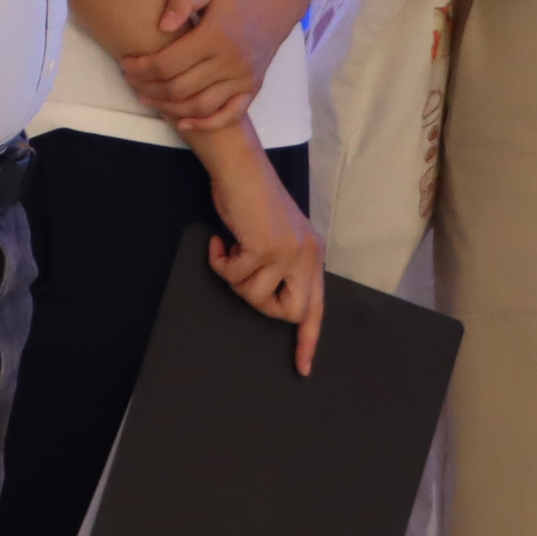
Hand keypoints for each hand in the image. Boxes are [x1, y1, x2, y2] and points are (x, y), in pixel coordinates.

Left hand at [119, 0, 290, 136]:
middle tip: (131, 80)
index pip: (168, 63)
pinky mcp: (253, 88)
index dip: (141, 68)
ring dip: (168, 107)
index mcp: (216, 35)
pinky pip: (229, 116)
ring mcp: (244, 79)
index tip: (125, 64)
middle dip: (148, 88)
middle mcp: (231, 62)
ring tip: (147, 97)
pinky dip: (205, 124)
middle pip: (179, 88)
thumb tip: (161, 26)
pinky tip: (183, 122)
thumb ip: (182, 1)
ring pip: (199, 106)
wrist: (278, 1)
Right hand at [203, 150, 327, 374]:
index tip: (302, 368)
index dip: (308, 340)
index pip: (316, 306)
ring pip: (256, 296)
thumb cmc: (251, 199)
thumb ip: (280, 265)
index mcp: (312, 254)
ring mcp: (288, 252)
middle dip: (263, 307)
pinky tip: (220, 241)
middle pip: (291, 312)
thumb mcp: (274, 235)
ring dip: (235, 278)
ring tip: (232, 250)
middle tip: (244, 280)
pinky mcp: (265, 248)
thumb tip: (269, 299)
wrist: (239, 167)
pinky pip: (235, 278)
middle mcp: (307, 255)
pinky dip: (220, 263)